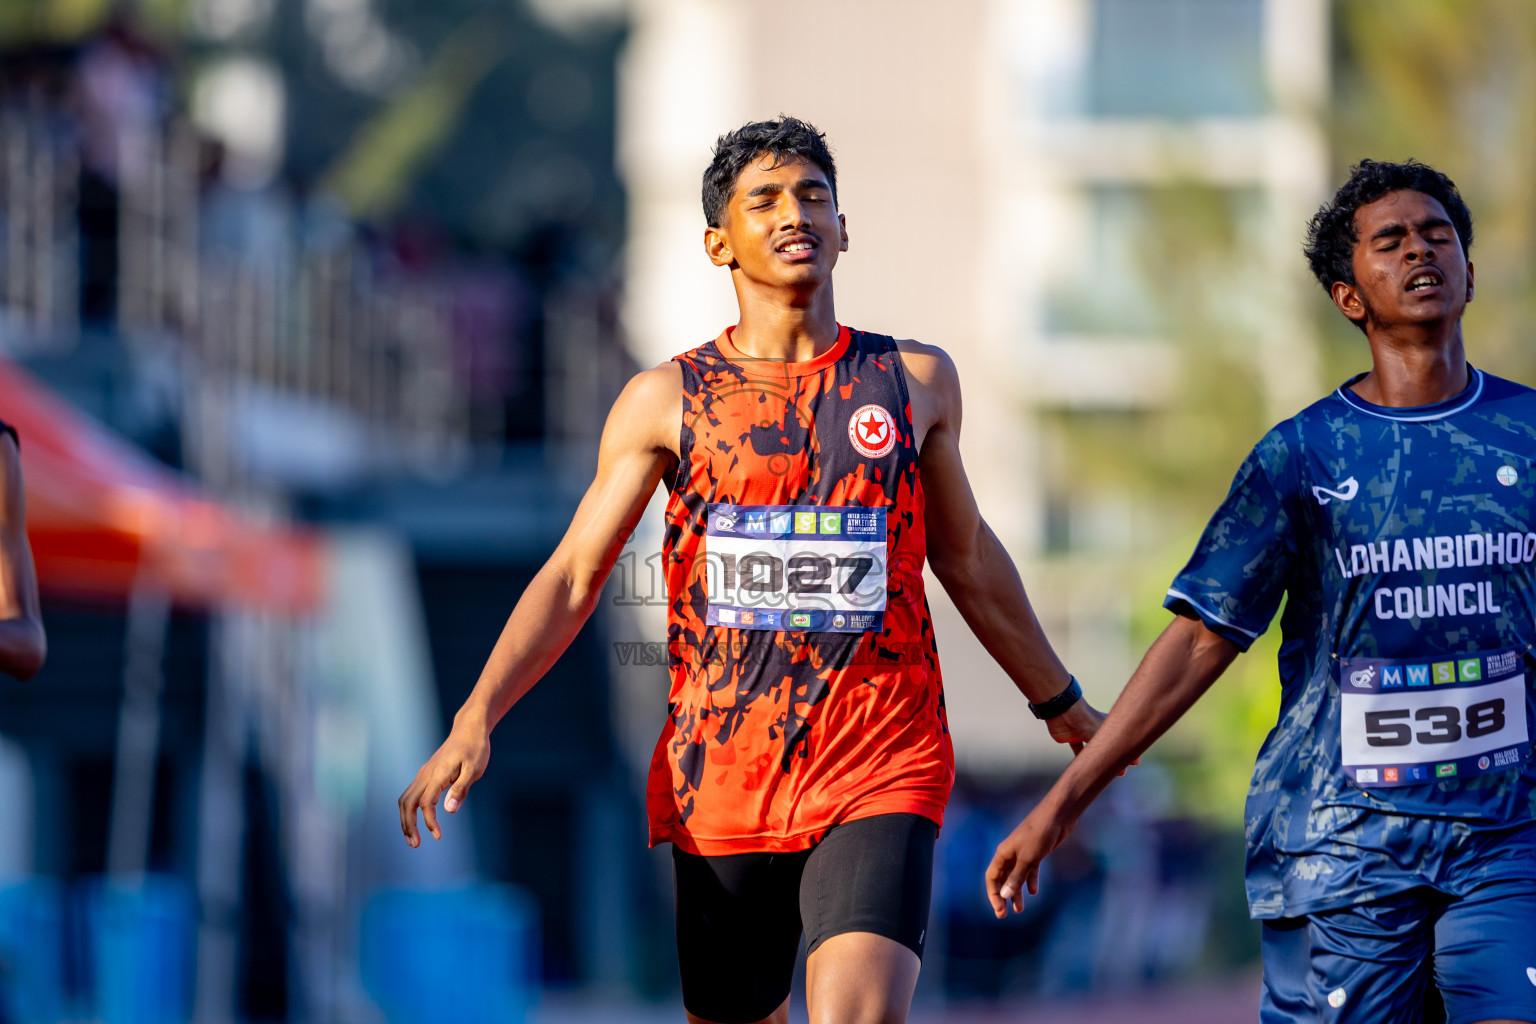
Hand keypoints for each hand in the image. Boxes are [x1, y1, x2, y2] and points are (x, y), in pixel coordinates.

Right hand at [398, 716, 490, 847]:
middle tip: (415, 845)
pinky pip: (411, 793)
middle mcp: (426, 773)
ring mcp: (424, 773)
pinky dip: (409, 809)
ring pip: (405, 799)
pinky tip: (415, 821)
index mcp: (438, 774)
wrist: (470, 728)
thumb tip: (449, 811)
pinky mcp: (426, 773)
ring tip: (412, 838)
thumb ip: (461, 789)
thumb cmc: (476, 748)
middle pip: (408, 803)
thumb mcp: (474, 769)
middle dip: (408, 825)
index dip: (429, 822)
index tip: (438, 836)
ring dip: (405, 819)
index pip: (426, 803)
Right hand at [985, 802, 1076, 917]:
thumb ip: (1016, 877)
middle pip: (1003, 878)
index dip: (994, 895)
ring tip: (1020, 909)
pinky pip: (1030, 870)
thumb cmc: (1039, 834)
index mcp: (1003, 854)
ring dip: (1017, 892)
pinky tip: (1034, 891)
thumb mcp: (1028, 858)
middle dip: (1003, 897)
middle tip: (1006, 915)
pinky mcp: (1037, 852)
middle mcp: (1011, 854)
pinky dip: (1030, 880)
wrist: (1058, 816)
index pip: (992, 877)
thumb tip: (1005, 896)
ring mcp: (1024, 853)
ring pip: (1016, 876)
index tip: (1000, 911)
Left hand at [1045, 699, 1137, 773]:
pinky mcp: (1071, 737)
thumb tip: (1134, 762)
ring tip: (1105, 772)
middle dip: (1114, 757)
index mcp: (1108, 724)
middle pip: (1108, 745)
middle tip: (1122, 771)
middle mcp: (1096, 727)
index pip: (1121, 738)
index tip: (1135, 762)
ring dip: (1099, 759)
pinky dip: (1081, 758)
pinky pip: (1078, 749)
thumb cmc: (1088, 722)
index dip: (1127, 750)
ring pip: (1094, 748)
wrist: (1064, 713)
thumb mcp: (1106, 736)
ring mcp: (1083, 731)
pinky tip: (1085, 766)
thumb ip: (1116, 749)